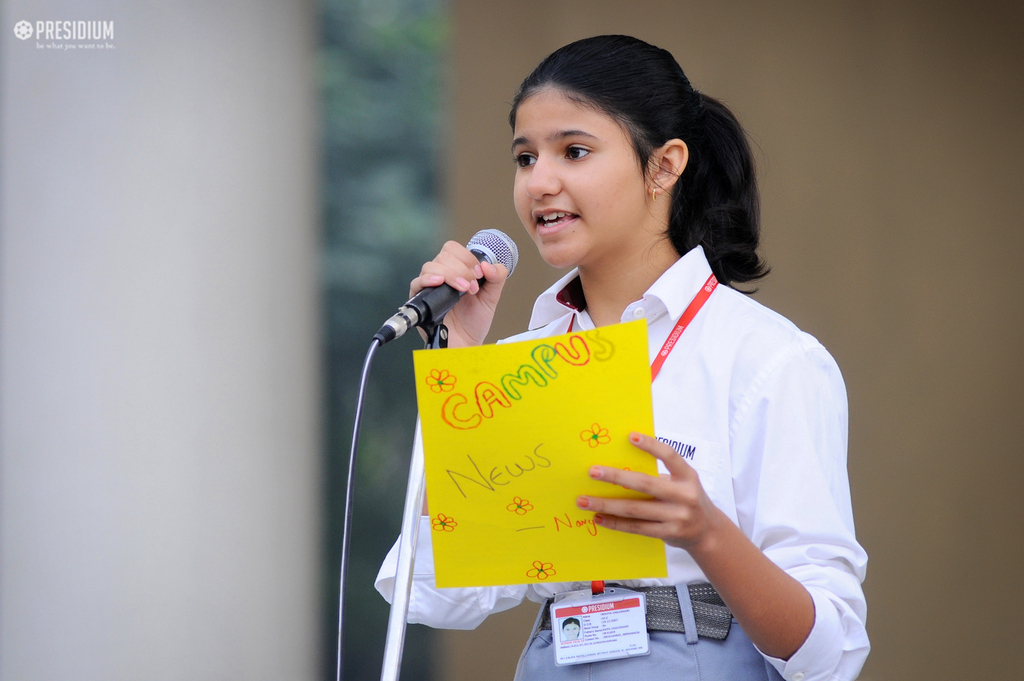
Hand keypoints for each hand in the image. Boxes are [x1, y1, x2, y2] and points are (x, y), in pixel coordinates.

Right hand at [410, 240, 508, 347]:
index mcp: (456, 270)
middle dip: (462, 269)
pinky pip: (417, 282)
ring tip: (463, 290)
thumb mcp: (491, 297)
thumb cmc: (474, 322)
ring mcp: (429, 287)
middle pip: (443, 255)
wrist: (466, 344)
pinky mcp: (419, 299)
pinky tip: (439, 283)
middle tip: (472, 287)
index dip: (467, 258)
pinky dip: (428, 279)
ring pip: (431, 266)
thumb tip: (488, 265)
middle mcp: (441, 276)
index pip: (454, 249)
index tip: (479, 275)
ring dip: (451, 275)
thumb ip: (497, 277)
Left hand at [575, 432, 722, 550]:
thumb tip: (620, 466)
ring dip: (606, 504)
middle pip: (644, 484)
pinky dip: (615, 523)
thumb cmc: (687, 499)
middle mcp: (684, 496)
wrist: (708, 532)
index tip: (630, 436)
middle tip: (592, 472)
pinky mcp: (668, 533)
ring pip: (635, 509)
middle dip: (615, 477)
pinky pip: (636, 527)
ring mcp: (677, 517)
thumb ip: (659, 475)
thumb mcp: (683, 483)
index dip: (651, 445)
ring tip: (584, 500)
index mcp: (687, 477)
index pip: (670, 456)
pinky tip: (598, 517)